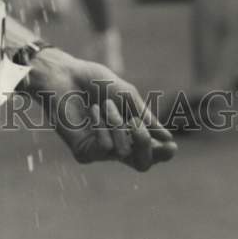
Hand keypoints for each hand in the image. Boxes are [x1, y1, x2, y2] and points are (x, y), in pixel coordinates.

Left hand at [27, 48, 177, 171]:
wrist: (66, 74)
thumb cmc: (95, 82)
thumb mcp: (127, 95)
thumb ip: (145, 117)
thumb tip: (166, 138)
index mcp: (130, 132)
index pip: (152, 152)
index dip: (163, 153)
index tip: (171, 146)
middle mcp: (117, 145)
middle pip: (143, 164)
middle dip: (144, 144)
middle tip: (136, 124)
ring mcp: (100, 150)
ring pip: (123, 152)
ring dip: (117, 123)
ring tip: (105, 105)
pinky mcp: (84, 152)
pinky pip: (105, 149)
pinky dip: (102, 127)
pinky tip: (93, 112)